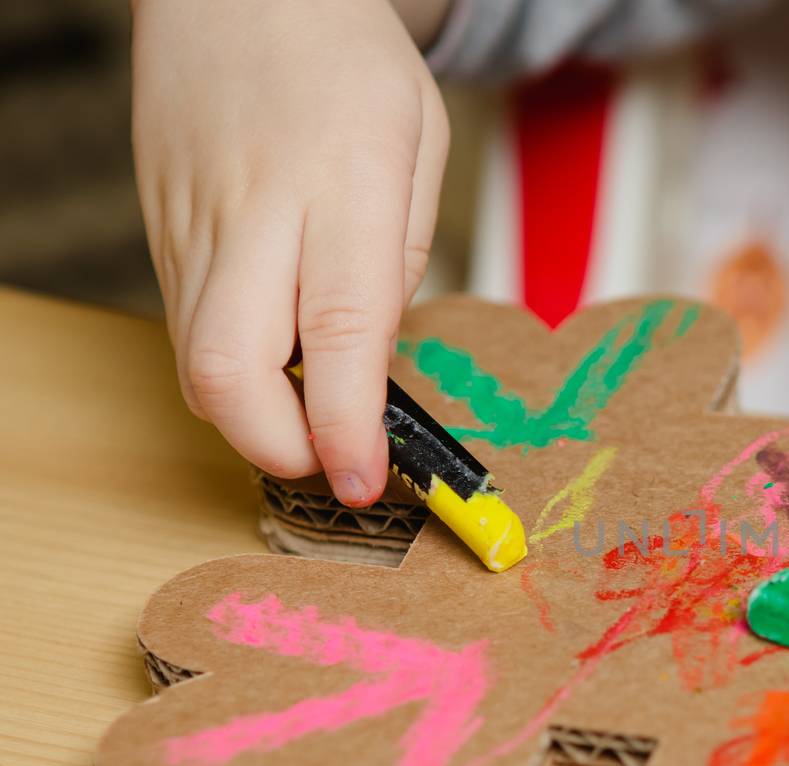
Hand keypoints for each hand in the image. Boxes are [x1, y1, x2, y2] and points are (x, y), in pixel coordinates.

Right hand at [132, 0, 449, 504]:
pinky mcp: (163, 235)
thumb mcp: (420, 142)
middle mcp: (255, 213)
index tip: (367, 479)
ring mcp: (194, 227)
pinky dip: (235, 373)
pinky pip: (189, 333)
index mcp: (342, 183)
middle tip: (337, 460)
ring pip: (198, 364)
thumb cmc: (343, 58)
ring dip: (257, 418)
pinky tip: (278, 359)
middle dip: (281, 446)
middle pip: (232, 369)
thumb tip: (376, 358)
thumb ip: (403, 256)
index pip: (340, 329)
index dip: (347, 422)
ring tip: (314, 413)